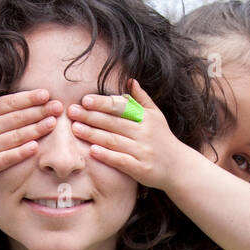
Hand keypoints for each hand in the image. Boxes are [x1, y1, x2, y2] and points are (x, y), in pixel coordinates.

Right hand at [0, 63, 62, 190]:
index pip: (8, 102)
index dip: (28, 98)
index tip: (46, 94)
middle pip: (15, 118)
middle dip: (38, 112)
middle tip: (58, 107)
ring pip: (14, 137)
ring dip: (35, 130)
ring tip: (53, 123)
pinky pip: (6, 158)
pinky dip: (20, 153)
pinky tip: (35, 147)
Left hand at [67, 77, 182, 192]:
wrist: (179, 167)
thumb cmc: (163, 139)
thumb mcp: (156, 116)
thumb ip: (142, 100)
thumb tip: (131, 81)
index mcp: (145, 118)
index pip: (120, 108)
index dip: (102, 103)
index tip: (85, 100)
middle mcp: (144, 132)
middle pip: (113, 123)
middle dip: (91, 116)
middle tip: (71, 112)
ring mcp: (142, 151)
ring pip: (114, 140)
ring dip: (93, 134)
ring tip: (75, 129)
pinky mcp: (141, 169)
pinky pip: (121, 161)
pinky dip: (107, 155)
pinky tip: (92, 151)